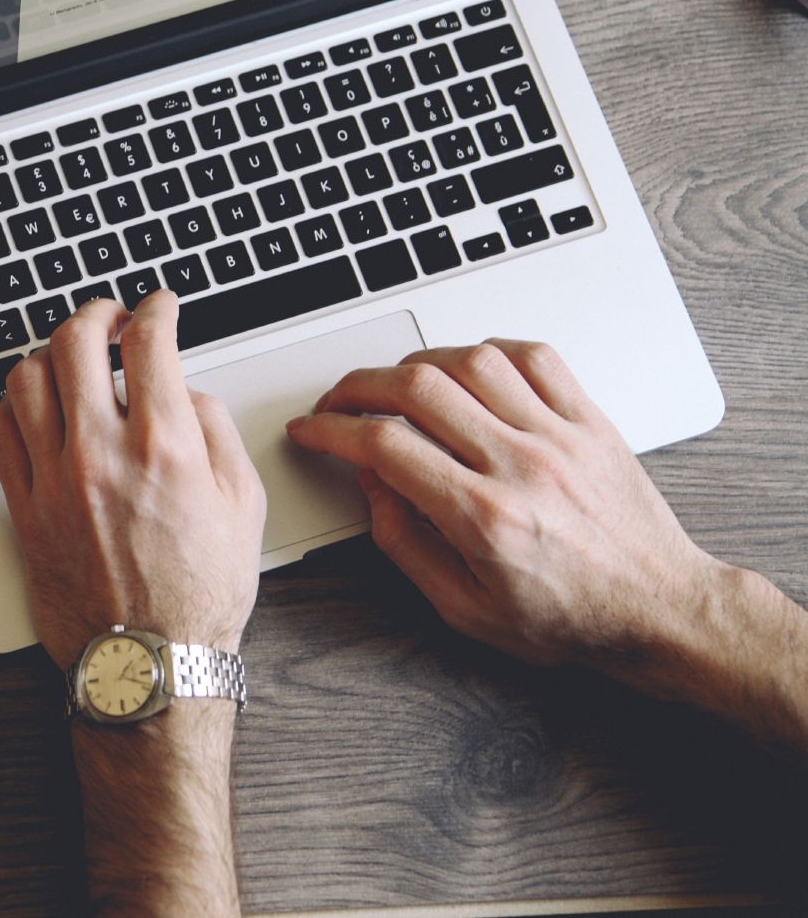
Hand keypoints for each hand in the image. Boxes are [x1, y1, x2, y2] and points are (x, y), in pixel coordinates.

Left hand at [0, 291, 264, 669]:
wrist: (150, 663)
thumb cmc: (200, 596)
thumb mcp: (244, 504)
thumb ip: (215, 431)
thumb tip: (186, 392)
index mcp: (163, 447)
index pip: (149, 340)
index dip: (156, 308)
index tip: (159, 306)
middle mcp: (101, 454)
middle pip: (76, 342)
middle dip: (97, 313)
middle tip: (112, 316)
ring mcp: (54, 480)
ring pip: (27, 378)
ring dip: (50, 353)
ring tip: (71, 356)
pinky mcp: (24, 508)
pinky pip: (1, 432)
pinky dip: (16, 403)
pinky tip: (37, 404)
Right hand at [284, 339, 719, 677]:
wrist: (658, 610)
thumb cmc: (568, 618)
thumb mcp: (463, 608)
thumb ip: (405, 543)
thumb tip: (371, 483)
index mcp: (484, 518)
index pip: (386, 446)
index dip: (332, 430)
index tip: (311, 430)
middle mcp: (521, 466)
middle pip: (418, 388)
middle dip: (358, 386)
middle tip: (338, 401)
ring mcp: (560, 437)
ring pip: (471, 360)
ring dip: (419, 363)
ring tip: (397, 384)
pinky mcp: (590, 421)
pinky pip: (534, 357)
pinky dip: (489, 351)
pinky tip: (468, 370)